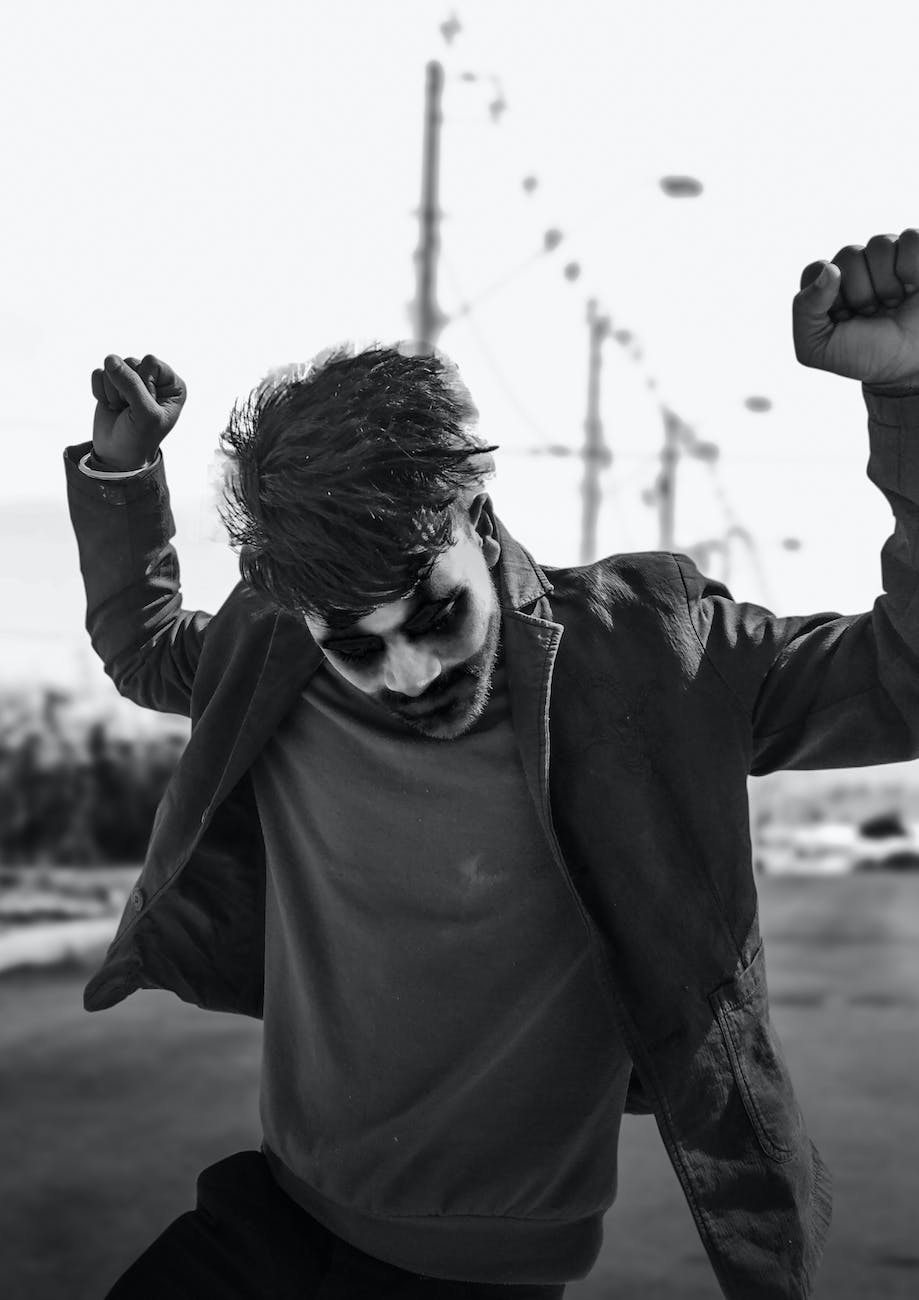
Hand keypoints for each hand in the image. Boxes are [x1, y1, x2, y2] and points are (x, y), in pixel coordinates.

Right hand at [91, 354, 186, 469]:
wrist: (118, 455)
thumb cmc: (140, 437)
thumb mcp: (144, 413)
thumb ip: (131, 384)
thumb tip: (110, 359)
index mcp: (172, 384)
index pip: (151, 362)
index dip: (144, 383)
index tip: (146, 404)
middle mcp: (153, 378)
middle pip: (131, 362)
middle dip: (125, 389)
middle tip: (131, 410)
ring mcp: (131, 380)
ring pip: (112, 366)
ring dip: (112, 392)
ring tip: (122, 409)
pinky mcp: (111, 383)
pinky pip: (98, 373)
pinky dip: (100, 392)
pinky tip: (110, 406)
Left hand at [792, 230, 918, 385]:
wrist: (908, 364)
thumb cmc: (864, 355)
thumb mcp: (817, 347)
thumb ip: (805, 310)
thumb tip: (829, 269)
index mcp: (827, 286)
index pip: (816, 270)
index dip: (829, 296)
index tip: (842, 319)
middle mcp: (855, 266)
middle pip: (848, 255)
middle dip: (860, 293)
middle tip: (871, 314)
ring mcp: (887, 257)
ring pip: (880, 244)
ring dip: (887, 283)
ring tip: (892, 303)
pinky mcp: (915, 254)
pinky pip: (910, 238)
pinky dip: (912, 267)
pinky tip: (911, 288)